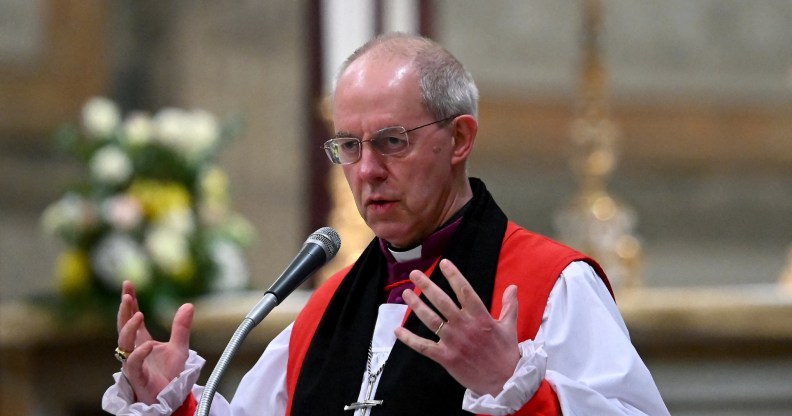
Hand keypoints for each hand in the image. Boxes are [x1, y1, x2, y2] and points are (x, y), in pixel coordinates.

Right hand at [116, 281, 193, 404]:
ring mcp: (133, 363)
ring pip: (124, 344)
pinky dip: (139, 353)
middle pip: (124, 327)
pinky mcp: (137, 377)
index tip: (127, 284)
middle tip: (127, 295)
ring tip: (139, 315)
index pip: (133, 318)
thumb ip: (181, 327)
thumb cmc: (170, 375)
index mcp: (142, 341)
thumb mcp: (179, 347)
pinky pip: (134, 363)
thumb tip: (188, 304)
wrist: (170, 399)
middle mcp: (134, 350)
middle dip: (124, 310)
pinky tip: (148, 345)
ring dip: (130, 328)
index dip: (130, 302)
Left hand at [394, 259, 520, 395]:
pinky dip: (410, 339)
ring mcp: (454, 342)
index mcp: (481, 317)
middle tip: (414, 274)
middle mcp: (465, 326)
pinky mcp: (446, 358)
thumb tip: (513, 287)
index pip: (465, 291)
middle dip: (427, 286)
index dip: (453, 276)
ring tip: (406, 293)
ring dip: (417, 306)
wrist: (505, 381)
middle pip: (442, 302)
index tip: (443, 263)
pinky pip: (424, 347)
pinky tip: (398, 331)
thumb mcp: (510, 326)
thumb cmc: (506, 353)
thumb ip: (509, 305)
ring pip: (431, 320)